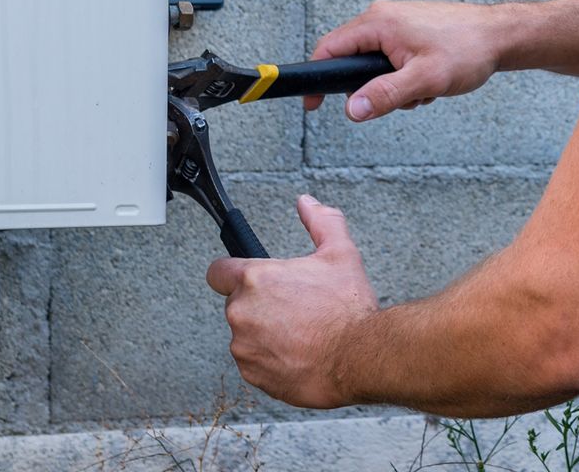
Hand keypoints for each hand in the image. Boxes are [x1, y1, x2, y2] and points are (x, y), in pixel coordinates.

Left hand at [206, 195, 378, 409]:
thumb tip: (306, 203)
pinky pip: (254, 362)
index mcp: (255, 279)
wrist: (360, 357)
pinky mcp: (253, 375)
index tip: (248, 279)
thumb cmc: (348, 308)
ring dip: (265, 334)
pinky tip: (298, 353)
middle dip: (260, 305)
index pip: (217, 272)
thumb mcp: (341, 253)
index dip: (232, 272)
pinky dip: (271, 359)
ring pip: (246, 335)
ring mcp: (245, 347)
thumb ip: (320, 221)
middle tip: (294, 307)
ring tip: (300, 333)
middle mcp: (242, 313)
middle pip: (237, 304)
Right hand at [304, 0, 506, 121]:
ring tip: (423, 89)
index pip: (329, 49)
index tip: (313, 105)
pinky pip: (391, 60)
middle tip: (401, 98)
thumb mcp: (424, 80)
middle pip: (351, 60)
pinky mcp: (408, 30)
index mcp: (378, 22)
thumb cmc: (467, 50)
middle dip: (371, 88)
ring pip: (374, 64)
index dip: (316, 79)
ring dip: (393, 86)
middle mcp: (382, 17)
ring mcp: (396, 23)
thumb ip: (384, 95)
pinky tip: (429, 82)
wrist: (500, 36)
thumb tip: (351, 110)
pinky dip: (405, 77)